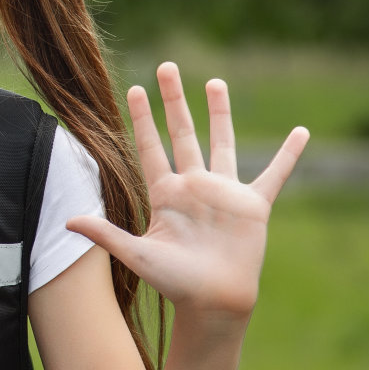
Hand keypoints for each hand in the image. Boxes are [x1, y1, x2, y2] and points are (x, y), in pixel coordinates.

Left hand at [66, 62, 308, 322]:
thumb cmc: (174, 282)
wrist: (212, 302)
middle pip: (182, 132)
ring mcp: (224, 193)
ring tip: (214, 82)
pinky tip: (301, 132)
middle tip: (166, 66)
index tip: (132, 90)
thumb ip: (105, 233)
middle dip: (173, 100)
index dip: (142, 119)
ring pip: (222, 142)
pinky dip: (289, 155)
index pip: (150, 147)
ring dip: (219, 112)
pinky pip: (274, 174)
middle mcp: (194, 186)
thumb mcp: (136, 254)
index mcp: (166, 194)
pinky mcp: (252, 206)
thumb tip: (67, 221)